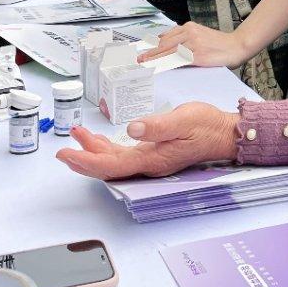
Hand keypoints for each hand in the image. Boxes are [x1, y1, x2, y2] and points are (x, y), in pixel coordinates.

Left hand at [56, 103, 237, 179]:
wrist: (224, 133)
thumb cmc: (207, 125)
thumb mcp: (184, 119)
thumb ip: (158, 126)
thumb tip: (132, 129)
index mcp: (154, 158)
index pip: (113, 165)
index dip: (87, 161)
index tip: (67, 154)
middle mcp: (149, 164)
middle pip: (108, 167)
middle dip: (83, 159)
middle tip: (63, 150)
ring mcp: (151, 160)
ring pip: (114, 161)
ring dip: (93, 150)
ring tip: (76, 135)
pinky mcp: (154, 152)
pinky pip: (124, 155)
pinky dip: (107, 147)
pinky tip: (99, 139)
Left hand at [137, 22, 250, 68]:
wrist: (238, 46)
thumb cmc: (221, 45)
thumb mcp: (201, 37)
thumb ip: (187, 41)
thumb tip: (170, 51)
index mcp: (189, 27)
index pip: (166, 36)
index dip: (153, 44)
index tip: (143, 49)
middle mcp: (189, 32)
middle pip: (163, 42)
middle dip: (149, 51)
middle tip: (137, 58)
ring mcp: (192, 43)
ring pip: (167, 50)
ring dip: (153, 57)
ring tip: (143, 63)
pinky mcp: (196, 54)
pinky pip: (176, 59)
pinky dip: (165, 63)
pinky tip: (158, 67)